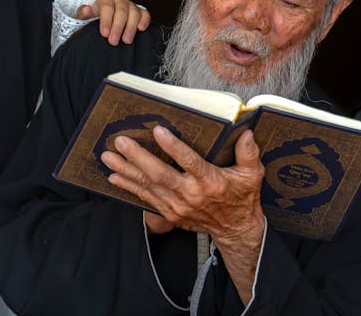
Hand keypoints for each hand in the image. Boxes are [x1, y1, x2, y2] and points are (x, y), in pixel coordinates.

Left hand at [76, 0, 150, 44]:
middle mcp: (119, 0)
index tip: (104, 33)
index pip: (107, 7)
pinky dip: (144, 20)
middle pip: (121, 11)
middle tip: (113, 41)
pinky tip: (141, 28)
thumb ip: (84, 13)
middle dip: (118, 27)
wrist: (105, 20)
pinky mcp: (140, 12)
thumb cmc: (95, 18)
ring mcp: (131, 5)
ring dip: (131, 27)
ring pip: (134, 13)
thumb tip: (86, 10)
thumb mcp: (86, 16)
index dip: (106, 20)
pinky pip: (145, 14)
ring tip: (126, 40)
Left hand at [105, 127, 265, 301]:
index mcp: (210, 181)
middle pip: (160, 174)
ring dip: (126, 171)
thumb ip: (248, 153)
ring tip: (108, 157)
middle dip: (138, 157)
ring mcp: (178, 205)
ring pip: (148, 186)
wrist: (234, 228)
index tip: (158, 131)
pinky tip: (114, 177)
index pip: (189, 162)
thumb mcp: (252, 174)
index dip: (173, 147)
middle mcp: (191, 194)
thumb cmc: (242, 197)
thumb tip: (246, 133)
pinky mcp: (169, 212)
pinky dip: (129, 187)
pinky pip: (146, 198)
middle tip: (121, 142)